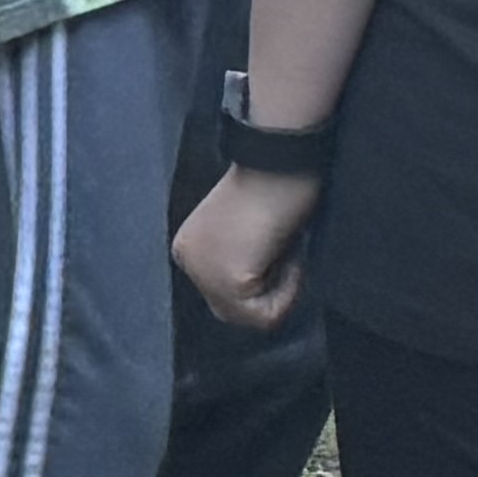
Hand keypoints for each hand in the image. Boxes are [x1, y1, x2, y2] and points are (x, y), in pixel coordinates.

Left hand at [173, 166, 318, 328]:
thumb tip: (262, 286)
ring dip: (283, 291)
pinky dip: (290, 290)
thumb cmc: (276, 185)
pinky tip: (290, 253)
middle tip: (287, 254)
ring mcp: (203, 272)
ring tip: (287, 249)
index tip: (279, 249)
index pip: (225, 296)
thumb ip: (243, 259)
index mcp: (188, 246)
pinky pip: (267, 315)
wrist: (282, 158)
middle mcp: (187, 260)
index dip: (264, 282)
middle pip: (234, 313)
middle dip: (269, 292)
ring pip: (252, 318)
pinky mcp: (228, 279)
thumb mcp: (247, 232)